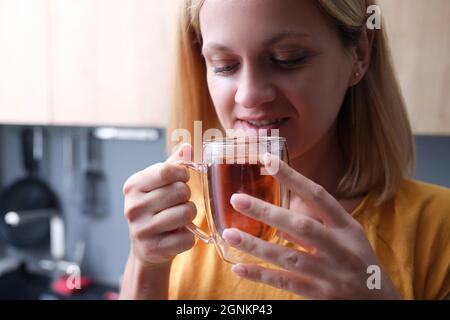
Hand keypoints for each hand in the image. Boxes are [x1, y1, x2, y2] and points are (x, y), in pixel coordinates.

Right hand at [123, 144, 195, 268]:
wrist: (145, 247)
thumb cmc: (155, 209)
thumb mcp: (158, 184)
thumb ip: (172, 165)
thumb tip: (187, 147)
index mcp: (133, 186)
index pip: (167, 171)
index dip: (182, 173)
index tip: (183, 179)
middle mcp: (134, 207)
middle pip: (181, 191)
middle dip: (187, 196)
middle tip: (179, 203)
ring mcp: (142, 230)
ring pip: (187, 213)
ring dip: (190, 215)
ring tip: (180, 218)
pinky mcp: (154, 249)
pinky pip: (188, 238)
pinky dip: (189, 236)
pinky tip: (177, 234)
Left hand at [222, 154, 400, 298]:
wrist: (380, 302)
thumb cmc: (358, 261)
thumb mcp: (348, 235)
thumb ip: (319, 220)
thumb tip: (282, 205)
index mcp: (347, 227)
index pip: (319, 196)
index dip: (293, 178)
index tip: (267, 160)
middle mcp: (340, 248)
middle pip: (301, 226)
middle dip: (267, 212)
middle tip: (237, 199)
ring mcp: (330, 273)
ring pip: (288, 257)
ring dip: (256, 246)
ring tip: (230, 234)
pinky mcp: (320, 295)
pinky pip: (285, 283)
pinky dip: (261, 275)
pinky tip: (239, 267)